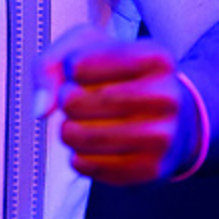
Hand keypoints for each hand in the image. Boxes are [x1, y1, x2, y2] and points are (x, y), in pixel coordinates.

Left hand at [33, 26, 196, 185]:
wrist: (177, 119)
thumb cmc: (125, 76)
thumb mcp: (90, 48)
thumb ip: (51, 63)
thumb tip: (41, 110)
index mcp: (155, 58)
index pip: (78, 65)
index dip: (70, 68)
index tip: (85, 70)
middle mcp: (166, 96)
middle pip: (75, 101)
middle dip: (66, 100)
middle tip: (79, 98)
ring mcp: (162, 137)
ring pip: (79, 136)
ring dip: (68, 129)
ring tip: (82, 122)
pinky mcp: (151, 170)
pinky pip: (88, 166)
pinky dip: (79, 155)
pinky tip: (95, 145)